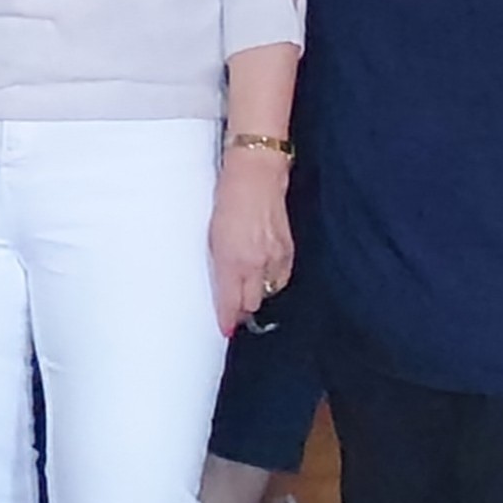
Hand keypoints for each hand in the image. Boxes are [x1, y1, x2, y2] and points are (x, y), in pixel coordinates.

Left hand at [209, 148, 293, 336]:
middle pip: (252, 303)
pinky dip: (273, 280)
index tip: (225, 329)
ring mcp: (276, 257)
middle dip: (242, 308)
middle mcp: (256, 263)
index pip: (232, 303)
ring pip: (268, 292)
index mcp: (233, 260)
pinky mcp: (289, 250)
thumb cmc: (228, 199)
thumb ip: (220, 266)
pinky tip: (264, 273)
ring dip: (258, 293)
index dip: (228, 320)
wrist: (256, 174)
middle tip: (234, 307)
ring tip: (248, 285)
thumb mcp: (212, 235)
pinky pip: (282, 278)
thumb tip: (224, 292)